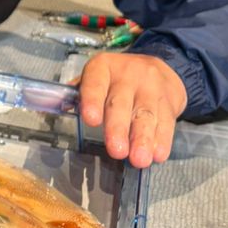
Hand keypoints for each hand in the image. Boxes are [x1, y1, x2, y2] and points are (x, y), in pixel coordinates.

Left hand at [79, 52, 186, 167]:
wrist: (160, 69)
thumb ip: (80, 93)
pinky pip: (166, 121)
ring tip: (139, 159)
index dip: (93, 100)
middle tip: (117, 151)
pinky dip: (162, 140)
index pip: (96, 83)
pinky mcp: (169, 100)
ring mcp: (151, 87)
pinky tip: (158, 154)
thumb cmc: (118, 81)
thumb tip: (58, 107)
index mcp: (103, 68)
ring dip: (143, 139)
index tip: (91, 120)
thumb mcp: (98, 78)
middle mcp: (128, 75)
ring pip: (146, 114)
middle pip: (121, 103)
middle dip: (118, 129)